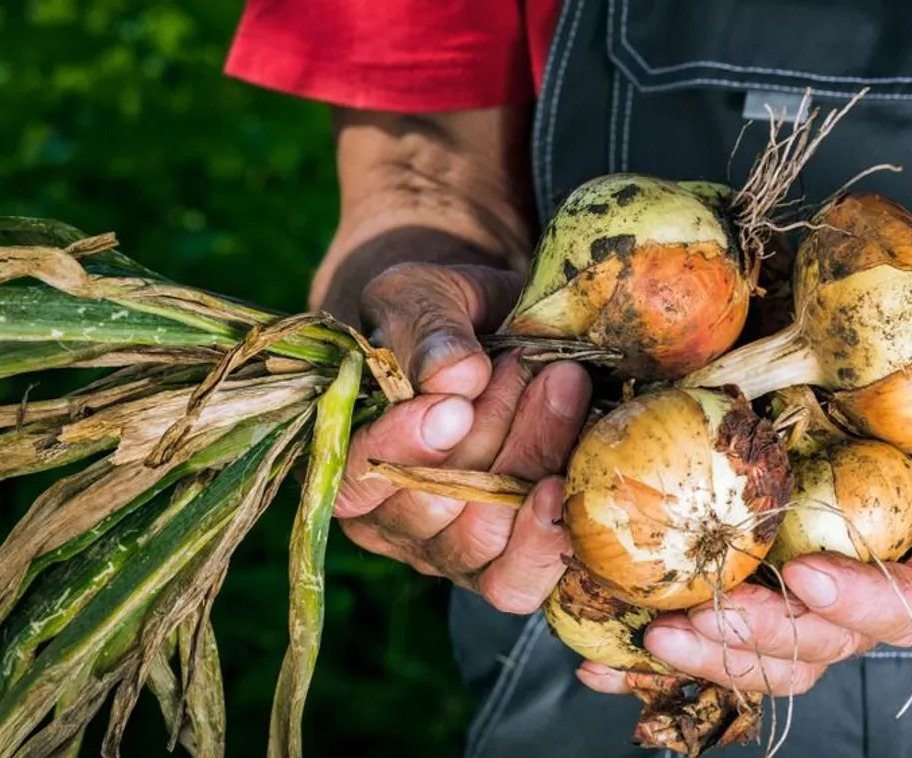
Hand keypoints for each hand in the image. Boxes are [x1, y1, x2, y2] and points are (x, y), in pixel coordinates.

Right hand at [332, 261, 591, 613]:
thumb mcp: (422, 294)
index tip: (455, 404)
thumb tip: (456, 375)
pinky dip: (544, 538)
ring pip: (483, 538)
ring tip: (560, 385)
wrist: (494, 328)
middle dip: (489, 435)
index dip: (403, 450)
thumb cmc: (443, 316)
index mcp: (346, 463)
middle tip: (523, 365)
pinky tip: (565, 482)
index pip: (357, 482)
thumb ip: (428, 327)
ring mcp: (448, 550)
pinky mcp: (504, 563)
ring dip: (529, 460)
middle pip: (433, 509)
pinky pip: (516, 583)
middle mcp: (390, 522)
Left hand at [577, 333, 911, 695]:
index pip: (906, 607)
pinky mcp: (768, 592)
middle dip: (753, 640)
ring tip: (649, 636)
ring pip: (764, 657)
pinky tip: (602, 661)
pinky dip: (666, 653)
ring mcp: (815, 604)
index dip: (859, 605)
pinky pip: (720, 633)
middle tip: (690, 623)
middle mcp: (872, 600)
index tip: (810, 578)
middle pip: (818, 647)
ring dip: (705, 655)